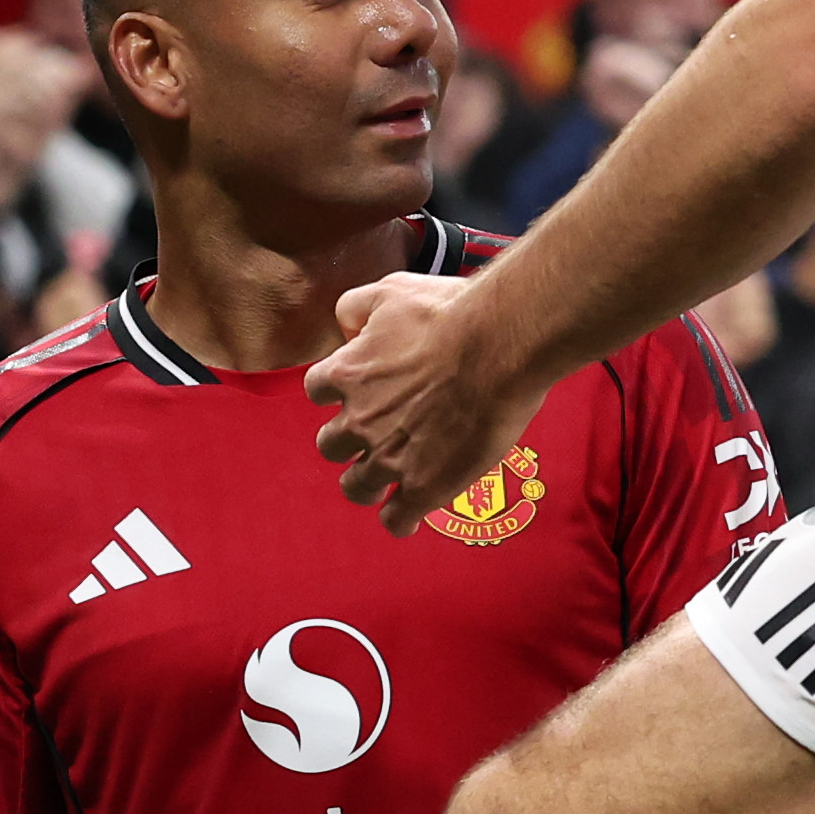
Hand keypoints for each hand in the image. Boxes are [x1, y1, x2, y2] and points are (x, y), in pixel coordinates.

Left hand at [304, 267, 535, 532]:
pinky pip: (396, 520)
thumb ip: (356, 306)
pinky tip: (408, 519)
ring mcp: (389, 458)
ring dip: (367, 484)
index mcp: (347, 375)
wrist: (497, 346)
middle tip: (371, 437)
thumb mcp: (391, 292)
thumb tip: (346, 324)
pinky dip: (399, 522)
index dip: (337, 392)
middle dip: (347, 442)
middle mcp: (359, 421)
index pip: (317, 391)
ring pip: (356, 488)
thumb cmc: (450, 315)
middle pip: (330, 445)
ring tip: (385, 484)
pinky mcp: (423, 487)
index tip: (353, 393)